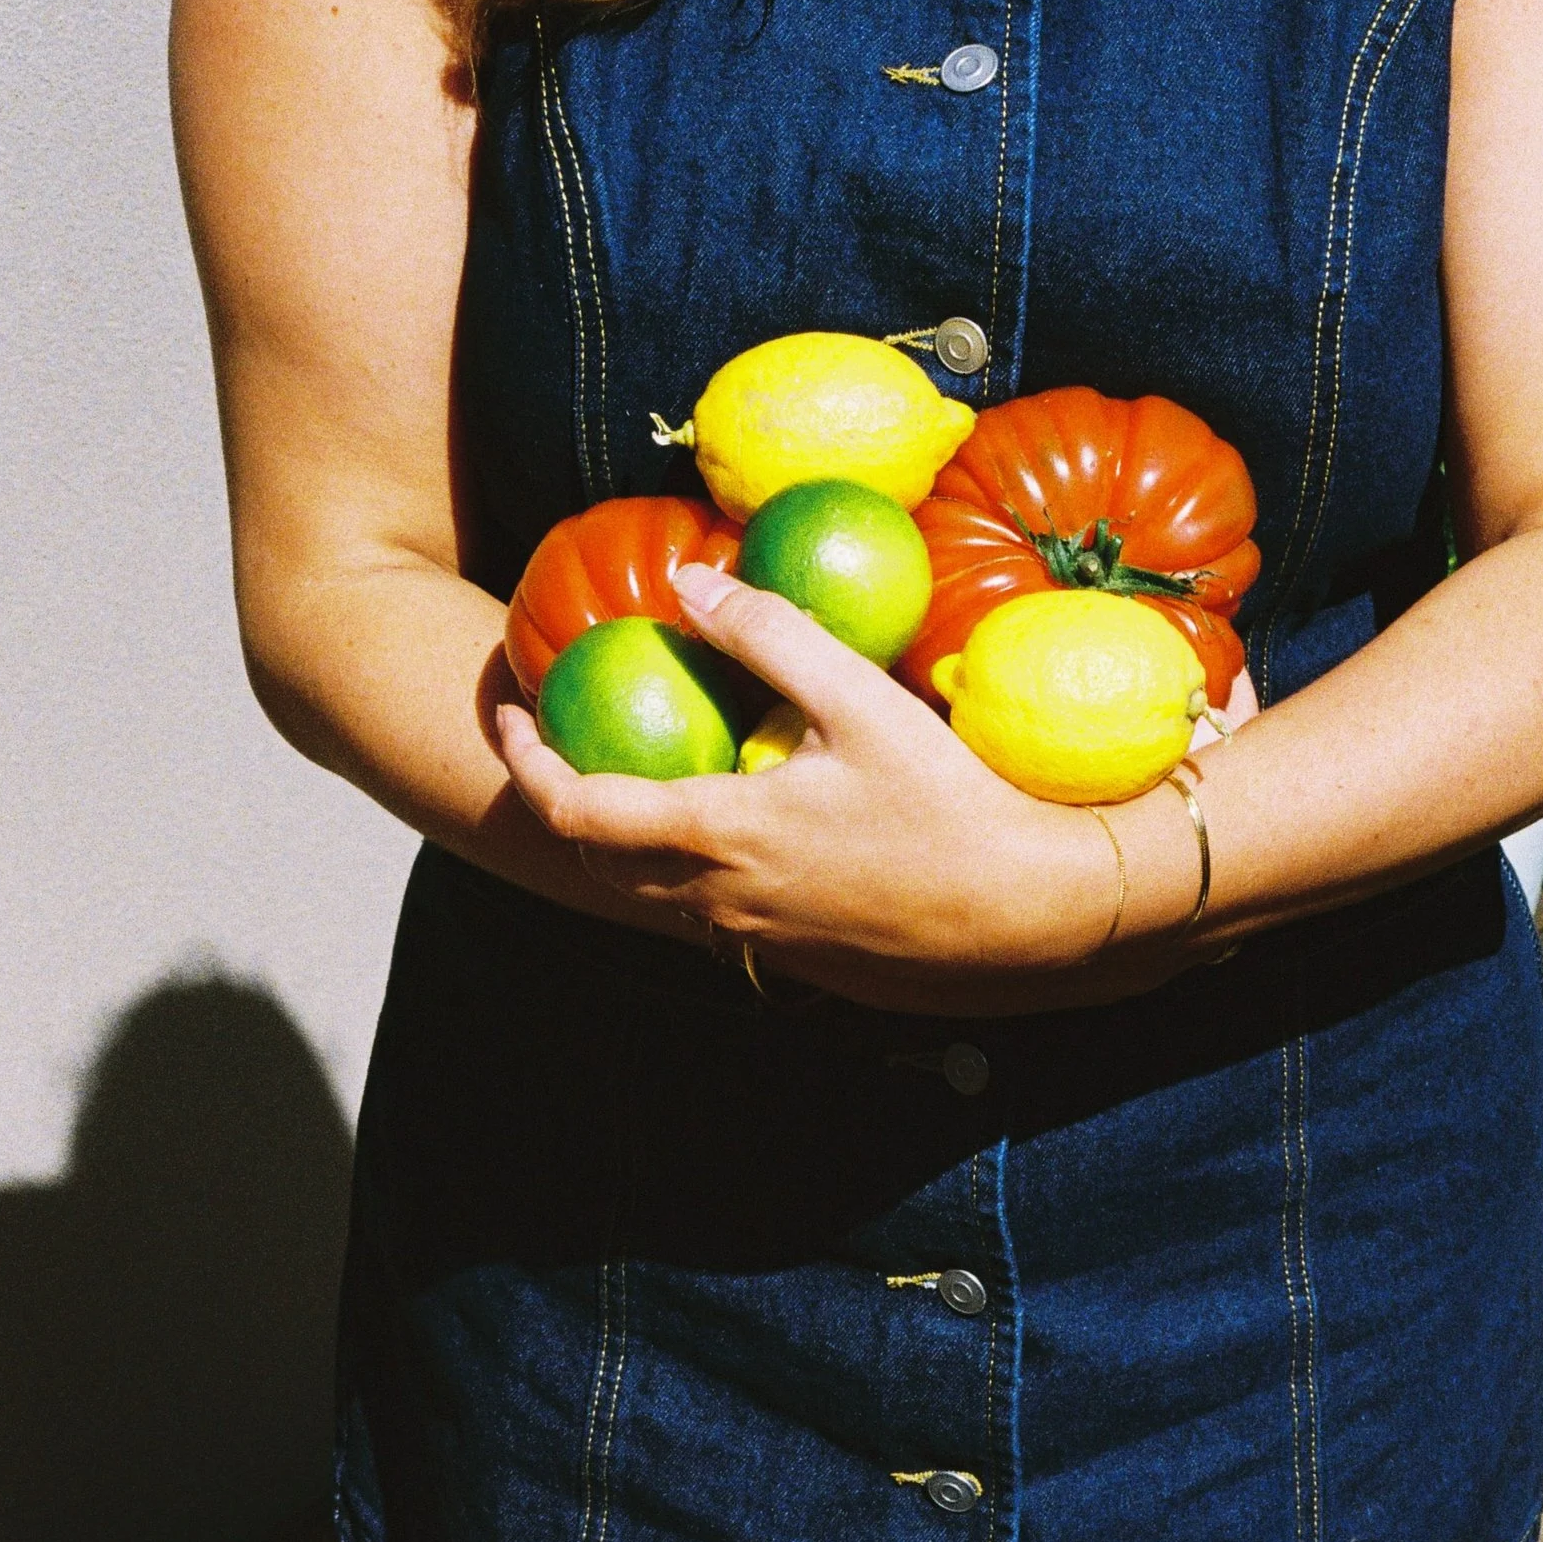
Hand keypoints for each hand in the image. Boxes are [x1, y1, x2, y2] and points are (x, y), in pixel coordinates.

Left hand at [492, 563, 1146, 1010]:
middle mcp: (718, 903)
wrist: (1030, 916)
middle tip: (560, 732)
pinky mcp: (798, 962)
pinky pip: (717, 914)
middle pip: (599, 860)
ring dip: (631, 836)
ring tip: (643, 767)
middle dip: (564, 796)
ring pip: (657, 894)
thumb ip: (768, 633)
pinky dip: (693, 865)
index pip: (574, 809)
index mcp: (716, 836)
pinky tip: (733, 820)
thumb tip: (693, 579)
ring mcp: (757, 942)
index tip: (511, 707)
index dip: (524, 758)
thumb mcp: (858, 700)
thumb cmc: (952, 804)